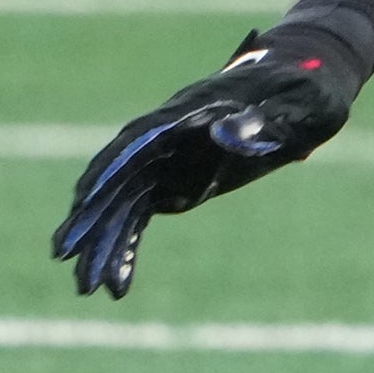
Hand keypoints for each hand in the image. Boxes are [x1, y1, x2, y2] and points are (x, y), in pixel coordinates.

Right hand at [51, 0, 373, 298]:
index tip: (81, 200)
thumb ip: (265, 118)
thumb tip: (228, 134)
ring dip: (102, 242)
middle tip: (66, 258)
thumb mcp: (298, 102)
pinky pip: (140, 216)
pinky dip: (126, 245)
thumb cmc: (303, 89)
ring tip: (86, 287)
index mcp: (187, 113)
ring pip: (122, 204)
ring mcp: (164, 162)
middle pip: (117, 179)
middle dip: (91, 217)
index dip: (107, 171)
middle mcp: (164, 139)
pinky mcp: (174, 183)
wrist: (307, 85)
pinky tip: (116, 283)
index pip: (136, 143)